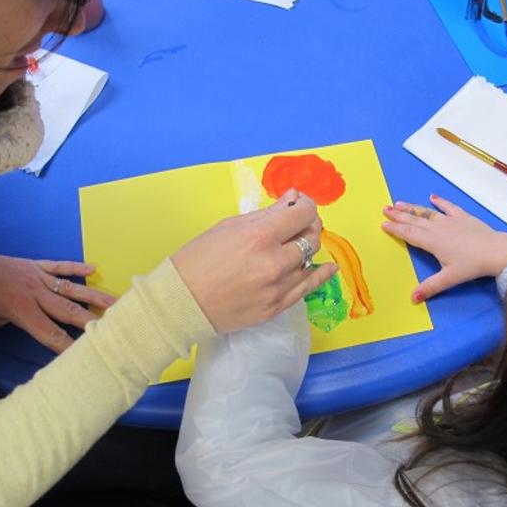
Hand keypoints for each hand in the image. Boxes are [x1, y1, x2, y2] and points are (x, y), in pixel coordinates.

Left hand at [0, 251, 116, 398]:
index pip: (52, 332)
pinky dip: (76, 267)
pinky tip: (94, 268)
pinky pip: (60, 266)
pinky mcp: (34, 265)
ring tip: (118, 303)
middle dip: (94, 322)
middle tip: (118, 331)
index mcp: (21, 309)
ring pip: (72, 288)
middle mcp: (35, 292)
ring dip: (95, 296)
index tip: (91, 356)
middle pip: (70, 310)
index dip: (71, 346)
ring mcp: (37, 276)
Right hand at [172, 189, 337, 332]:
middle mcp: (274, 263)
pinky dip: (318, 275)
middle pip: (311, 237)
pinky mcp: (276, 308)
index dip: (305, 205)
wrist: (180, 303)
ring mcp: (277, 288)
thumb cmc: (196, 260)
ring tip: (299, 243)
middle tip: (299, 222)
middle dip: (308, 225)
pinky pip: (306, 288)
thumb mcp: (228, 227)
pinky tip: (326, 268)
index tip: (299, 204)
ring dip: (307, 248)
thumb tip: (293, 199)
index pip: (303, 213)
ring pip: (310, 262)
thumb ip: (266, 214)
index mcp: (259, 237)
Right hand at [382, 195, 506, 301]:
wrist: (495, 251)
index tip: (383, 223)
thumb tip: (413, 298)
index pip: (409, 234)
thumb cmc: (471, 265)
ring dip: (413, 208)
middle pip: (414, 220)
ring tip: (400, 203)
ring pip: (427, 213)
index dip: (395, 229)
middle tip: (385, 208)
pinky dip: (440, 202)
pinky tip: (433, 197)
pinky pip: (449, 207)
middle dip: (399, 215)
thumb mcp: (449, 279)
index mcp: (432, 242)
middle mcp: (438, 228)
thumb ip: (430, 287)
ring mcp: (450, 221)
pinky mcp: (463, 217)